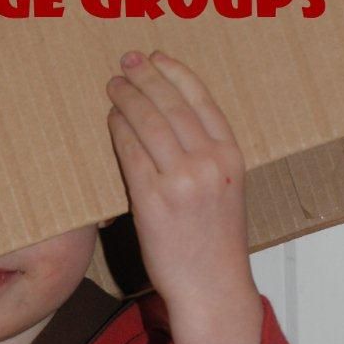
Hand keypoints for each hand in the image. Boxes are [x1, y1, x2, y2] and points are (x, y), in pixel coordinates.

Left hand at [106, 49, 262, 343]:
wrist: (210, 285)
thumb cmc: (213, 240)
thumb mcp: (224, 188)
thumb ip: (205, 153)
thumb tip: (168, 117)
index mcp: (231, 156)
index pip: (201, 100)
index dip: (176, 73)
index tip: (157, 57)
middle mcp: (210, 163)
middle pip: (171, 105)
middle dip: (146, 78)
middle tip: (125, 63)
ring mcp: (182, 180)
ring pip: (148, 123)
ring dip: (127, 99)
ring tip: (114, 86)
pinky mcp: (154, 199)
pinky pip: (130, 153)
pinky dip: (119, 131)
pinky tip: (112, 119)